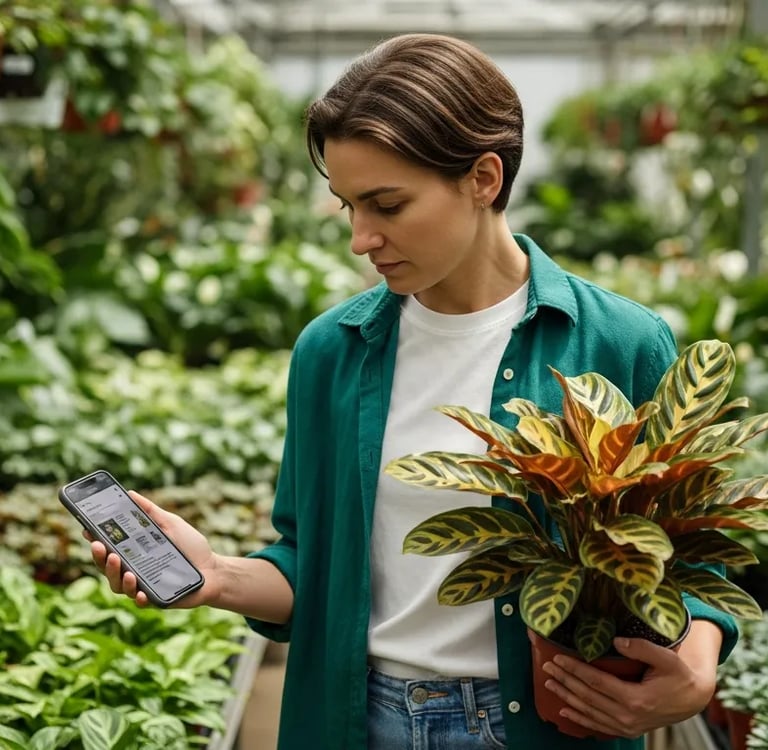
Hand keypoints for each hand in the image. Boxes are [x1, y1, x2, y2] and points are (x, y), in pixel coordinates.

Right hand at [87, 490, 219, 608]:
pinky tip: (141, 591)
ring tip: (125, 568)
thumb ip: (151, 512)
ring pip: (119, 586)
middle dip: (100, 558)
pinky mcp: (155, 599)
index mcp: (134, 552)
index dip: (96, 540)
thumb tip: (130, 494)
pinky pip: (141, 601)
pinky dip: (138, 596)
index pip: (108, 547)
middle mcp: (134, 569)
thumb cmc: (191, 546)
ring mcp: (142, 586)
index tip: (88, 530)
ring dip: (117, 577)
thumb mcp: (171, 524)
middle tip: (100, 547)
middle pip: (107, 567)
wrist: (214, 569)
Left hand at [541, 631, 716, 737]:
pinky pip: (597, 725)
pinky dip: (579, 718)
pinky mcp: (627, 730)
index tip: (558, 658)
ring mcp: (627, 726)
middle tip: (546, 666)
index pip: (596, 682)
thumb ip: (641, 648)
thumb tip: (616, 640)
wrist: (692, 699)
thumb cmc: (679, 675)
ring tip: (549, 683)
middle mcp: (628, 717)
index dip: (575, 669)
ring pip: (589, 711)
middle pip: (588, 697)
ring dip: (566, 697)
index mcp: (636, 699)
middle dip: (565, 680)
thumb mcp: (666, 658)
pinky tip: (564, 710)